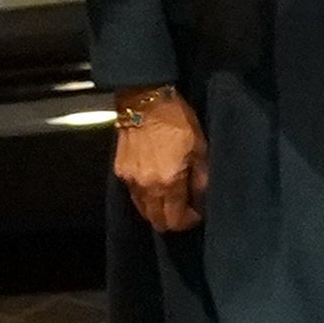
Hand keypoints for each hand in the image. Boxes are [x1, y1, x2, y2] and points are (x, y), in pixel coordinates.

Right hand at [111, 89, 208, 232]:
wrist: (145, 101)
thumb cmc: (177, 121)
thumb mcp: (200, 148)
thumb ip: (202, 179)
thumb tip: (203, 201)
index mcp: (168, 182)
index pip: (176, 220)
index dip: (189, 220)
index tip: (198, 211)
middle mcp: (146, 187)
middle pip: (157, 221)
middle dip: (173, 220)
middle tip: (186, 207)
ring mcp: (130, 181)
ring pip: (144, 211)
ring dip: (158, 210)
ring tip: (172, 196)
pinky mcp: (120, 172)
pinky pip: (134, 196)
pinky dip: (146, 197)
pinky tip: (157, 184)